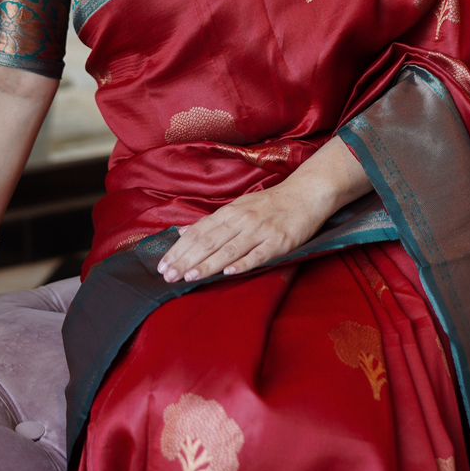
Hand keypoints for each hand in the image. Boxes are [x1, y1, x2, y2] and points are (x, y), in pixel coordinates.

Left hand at [156, 178, 333, 284]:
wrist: (306, 194)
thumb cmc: (270, 204)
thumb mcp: (238, 207)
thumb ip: (212, 222)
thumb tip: (183, 232)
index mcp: (229, 212)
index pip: (198, 232)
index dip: (179, 249)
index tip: (163, 264)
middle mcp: (241, 220)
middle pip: (209, 242)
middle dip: (186, 259)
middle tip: (168, 276)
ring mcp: (260, 231)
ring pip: (229, 249)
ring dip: (208, 264)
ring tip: (189, 276)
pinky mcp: (279, 242)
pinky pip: (258, 254)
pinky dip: (242, 263)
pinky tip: (228, 272)